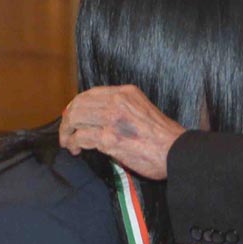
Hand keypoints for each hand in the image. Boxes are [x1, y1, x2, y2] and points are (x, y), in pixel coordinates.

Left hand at [59, 85, 185, 179]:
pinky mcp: (109, 139)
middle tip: (67, 132)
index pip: (91, 93)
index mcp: (126, 92)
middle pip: (79, 104)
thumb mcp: (143, 109)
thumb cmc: (163, 136)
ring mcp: (112, 119)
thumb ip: (122, 110)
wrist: (175, 151)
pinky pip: (80, 137)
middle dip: (68, 119)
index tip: (73, 117)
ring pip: (75, 118)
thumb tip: (100, 122)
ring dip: (67, 132)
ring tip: (69, 143)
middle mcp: (118, 101)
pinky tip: (76, 150)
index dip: (77, 105)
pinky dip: (73, 143)